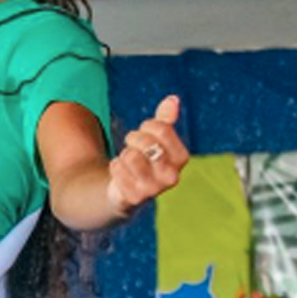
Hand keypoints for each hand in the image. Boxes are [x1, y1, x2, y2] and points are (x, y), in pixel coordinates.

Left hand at [107, 95, 188, 217]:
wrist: (129, 189)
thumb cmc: (145, 157)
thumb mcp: (155, 137)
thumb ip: (165, 119)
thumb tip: (173, 99)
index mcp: (181, 158)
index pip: (162, 129)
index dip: (147, 126)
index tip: (145, 133)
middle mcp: (172, 176)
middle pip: (147, 143)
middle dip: (134, 139)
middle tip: (133, 147)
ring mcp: (154, 189)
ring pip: (130, 156)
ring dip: (124, 154)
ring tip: (128, 162)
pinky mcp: (135, 198)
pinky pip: (117, 169)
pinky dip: (115, 167)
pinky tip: (122, 174)